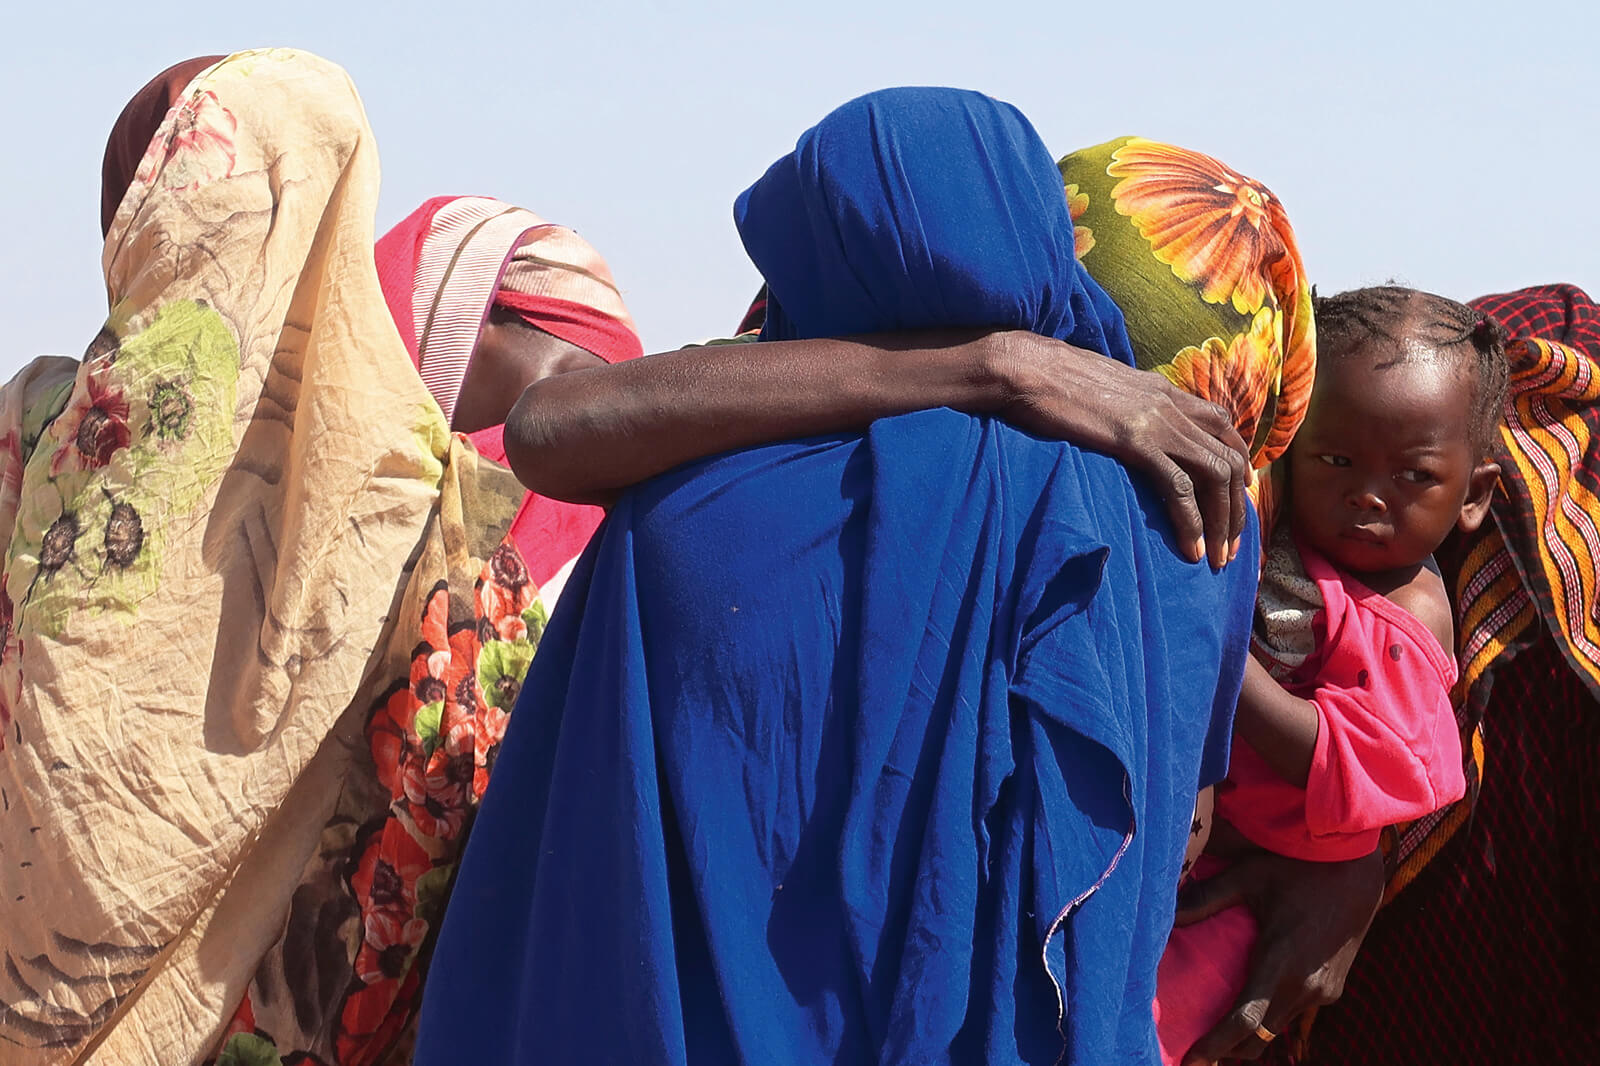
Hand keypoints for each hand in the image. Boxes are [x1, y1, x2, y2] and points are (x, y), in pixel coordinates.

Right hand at [993, 331, 1250, 566]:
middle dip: (1236, 508)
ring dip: (1222, 523)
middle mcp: (1170, 404)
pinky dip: (1192, 522)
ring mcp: (1156, 422)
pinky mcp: (1135, 442)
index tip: (1239, 494)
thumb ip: (1126, 405)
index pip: (1222, 424)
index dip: (1239, 461)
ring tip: (1218, 557)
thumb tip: (1125, 423)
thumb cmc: (1050, 379)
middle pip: (1227, 460)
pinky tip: (1191, 548)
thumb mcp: (1102, 387)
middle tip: (1232, 545)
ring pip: (1214, 477)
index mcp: (1163, 390)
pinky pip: (1179, 488)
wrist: (1026, 368)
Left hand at [1172, 845, 1384, 1063]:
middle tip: (1197, 1053)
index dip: (1215, 1045)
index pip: (1245, 1021)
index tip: (1191, 1060)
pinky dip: (1272, 1017)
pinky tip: (1253, 1006)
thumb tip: (1168, 915)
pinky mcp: (1332, 990)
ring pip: (1278, 1028)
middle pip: (1260, 1038)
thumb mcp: (1248, 876)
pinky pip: (1294, 1013)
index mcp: (1281, 962)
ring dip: (1251, 1036)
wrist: (1357, 874)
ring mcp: (1322, 993)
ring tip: (1219, 1035)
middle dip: (1228, 1050)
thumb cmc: (1298, 869)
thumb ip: (1207, 897)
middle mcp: (1304, 987)